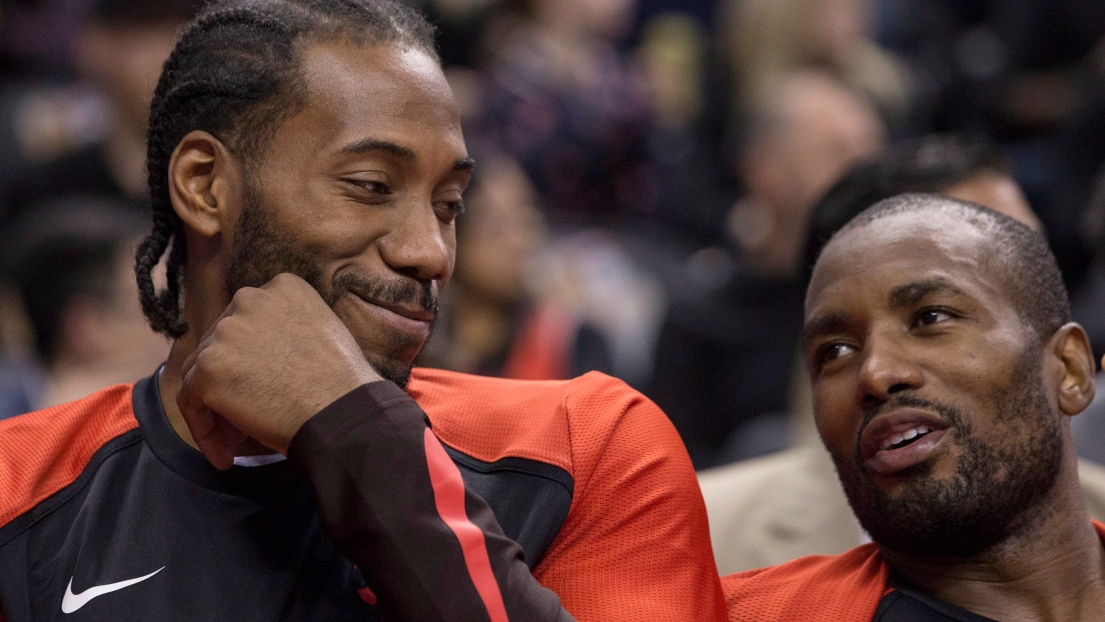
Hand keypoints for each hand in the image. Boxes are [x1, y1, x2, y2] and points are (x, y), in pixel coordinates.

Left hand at [178, 273, 381, 468]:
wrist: (342, 413)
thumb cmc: (343, 385)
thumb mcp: (323, 332)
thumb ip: (286, 330)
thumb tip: (256, 355)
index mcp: (283, 287)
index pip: (249, 322)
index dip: (249, 358)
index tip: (260, 388)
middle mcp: (250, 298)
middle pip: (221, 343)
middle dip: (230, 382)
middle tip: (244, 420)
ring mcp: (226, 330)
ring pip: (201, 371)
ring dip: (216, 408)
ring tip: (236, 442)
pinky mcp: (208, 365)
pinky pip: (190, 400)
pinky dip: (203, 429)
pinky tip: (224, 456)